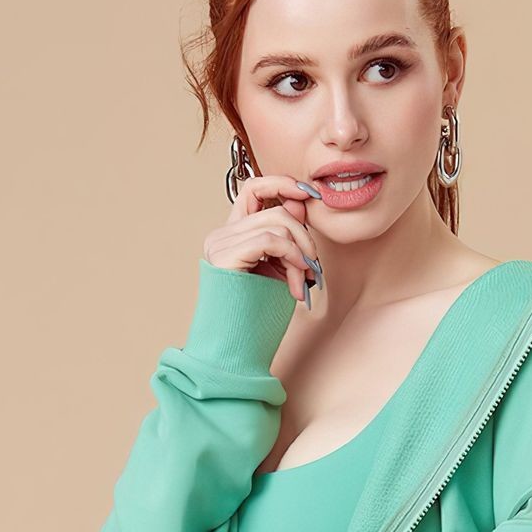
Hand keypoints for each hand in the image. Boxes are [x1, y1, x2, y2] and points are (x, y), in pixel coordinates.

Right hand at [202, 174, 322, 304]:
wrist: (237, 348)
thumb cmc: (259, 315)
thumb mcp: (281, 268)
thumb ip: (289, 236)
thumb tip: (300, 201)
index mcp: (233, 235)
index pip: (254, 188)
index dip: (282, 183)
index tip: (309, 195)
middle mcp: (221, 236)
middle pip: (275, 209)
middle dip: (304, 236)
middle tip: (312, 265)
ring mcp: (219, 245)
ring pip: (277, 224)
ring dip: (301, 253)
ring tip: (303, 281)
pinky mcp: (224, 257)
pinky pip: (271, 241)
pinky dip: (291, 258)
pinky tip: (295, 283)